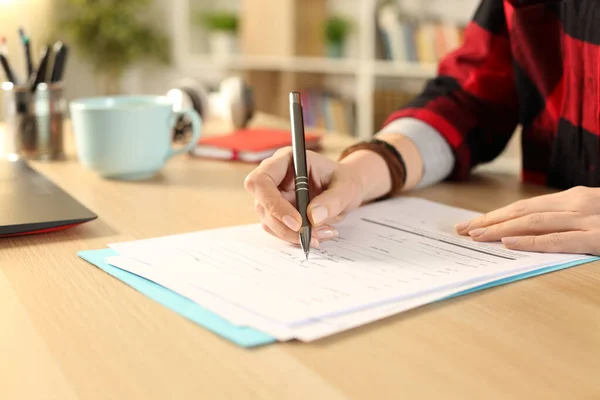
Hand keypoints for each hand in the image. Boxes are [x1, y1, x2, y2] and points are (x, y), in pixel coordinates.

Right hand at [244, 147, 362, 246]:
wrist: (345, 189)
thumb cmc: (343, 180)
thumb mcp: (346, 187)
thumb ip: (332, 200)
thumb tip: (313, 217)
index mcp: (286, 160)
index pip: (261, 181)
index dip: (273, 203)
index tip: (297, 222)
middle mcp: (274, 177)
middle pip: (262, 205)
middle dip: (285, 226)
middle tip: (312, 236)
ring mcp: (273, 196)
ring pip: (269, 221)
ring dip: (293, 235)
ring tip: (323, 234)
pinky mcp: (277, 213)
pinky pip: (278, 230)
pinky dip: (296, 237)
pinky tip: (317, 234)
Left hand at [455, 186, 599, 254]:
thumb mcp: (595, 214)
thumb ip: (568, 219)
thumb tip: (534, 229)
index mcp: (573, 198)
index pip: (526, 207)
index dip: (496, 215)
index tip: (472, 223)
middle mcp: (576, 204)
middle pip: (523, 212)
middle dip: (489, 221)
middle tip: (463, 229)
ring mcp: (587, 220)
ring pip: (533, 222)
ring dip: (500, 229)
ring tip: (476, 236)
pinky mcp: (598, 238)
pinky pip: (558, 240)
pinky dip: (530, 241)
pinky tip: (508, 243)